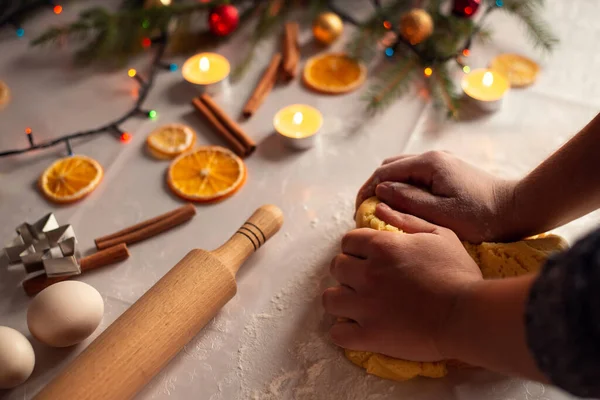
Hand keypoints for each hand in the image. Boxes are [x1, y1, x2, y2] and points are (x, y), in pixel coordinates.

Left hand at [323, 203, 481, 360]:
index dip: (356, 248)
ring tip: (355, 304)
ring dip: (341, 299)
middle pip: (336, 267)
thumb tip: (378, 207)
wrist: (469, 317)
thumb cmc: (459, 274)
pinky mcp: (369, 336)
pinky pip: (337, 333)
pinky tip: (357, 328)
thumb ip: (406, 219)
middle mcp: (367, 274)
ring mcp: (365, 306)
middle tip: (364, 281)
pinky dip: (343, 331)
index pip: (347, 241)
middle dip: (348, 272)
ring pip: (329, 299)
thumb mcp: (440, 235)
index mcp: (382, 247)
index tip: (367, 258)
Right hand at [355, 151, 516, 242]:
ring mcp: (441, 162)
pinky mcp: (448, 171)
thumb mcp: (441, 214)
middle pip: (390, 167)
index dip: (367, 191)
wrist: (517, 209)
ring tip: (381, 209)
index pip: (384, 172)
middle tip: (367, 212)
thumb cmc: (481, 217)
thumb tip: (380, 190)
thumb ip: (408, 200)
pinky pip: (416, 175)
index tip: (358, 212)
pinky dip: (403, 187)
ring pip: (402, 169)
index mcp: (429, 164)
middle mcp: (432, 157)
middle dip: (374, 187)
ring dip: (388, 187)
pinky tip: (403, 205)